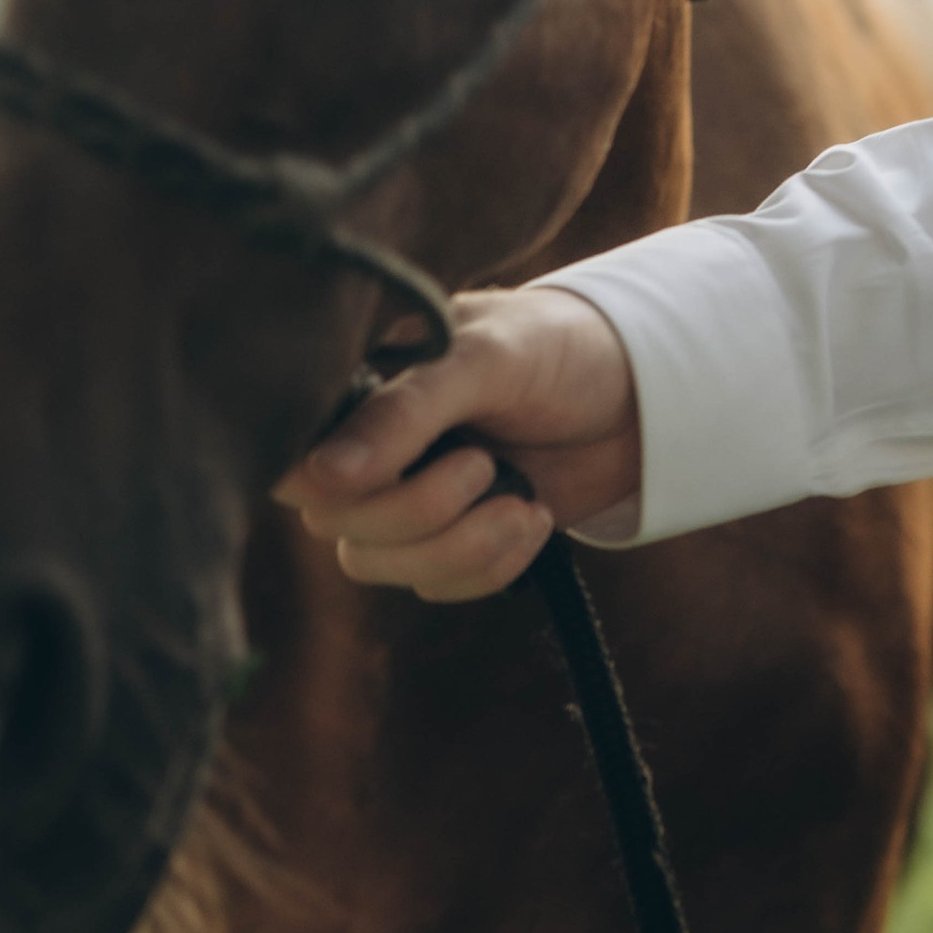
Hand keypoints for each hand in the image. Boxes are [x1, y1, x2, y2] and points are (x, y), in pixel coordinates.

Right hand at [273, 285, 642, 598]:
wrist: (644, 395)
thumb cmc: (556, 348)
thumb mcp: (483, 358)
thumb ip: (404, 412)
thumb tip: (324, 476)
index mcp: (357, 388)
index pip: (288, 451)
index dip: (313, 477)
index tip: (364, 481)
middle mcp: (367, 446)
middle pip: (332, 517)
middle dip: (416, 511)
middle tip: (483, 466)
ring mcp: (405, 498)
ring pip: (376, 561)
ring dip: (458, 546)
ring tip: (523, 503)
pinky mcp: (451, 540)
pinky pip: (435, 584)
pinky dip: (489, 564)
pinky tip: (533, 518)